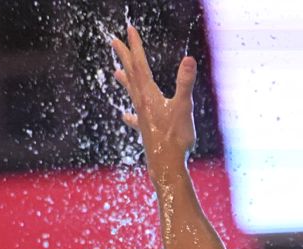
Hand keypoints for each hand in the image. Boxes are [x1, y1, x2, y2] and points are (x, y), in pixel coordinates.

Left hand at [111, 27, 194, 178]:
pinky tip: (126, 117)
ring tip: (116, 72)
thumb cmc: (175, 138)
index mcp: (149, 94)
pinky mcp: (146, 130)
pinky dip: (130, 114)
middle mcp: (142, 103)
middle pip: (131, 74)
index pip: (140, 64)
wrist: (166, 166)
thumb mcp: (184, 107)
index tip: (129, 29)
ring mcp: (142, 117)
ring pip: (132, 93)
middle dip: (124, 56)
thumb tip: (189, 59)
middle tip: (113, 40)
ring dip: (125, 80)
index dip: (135, 46)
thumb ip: (185, 82)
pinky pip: (136, 118)